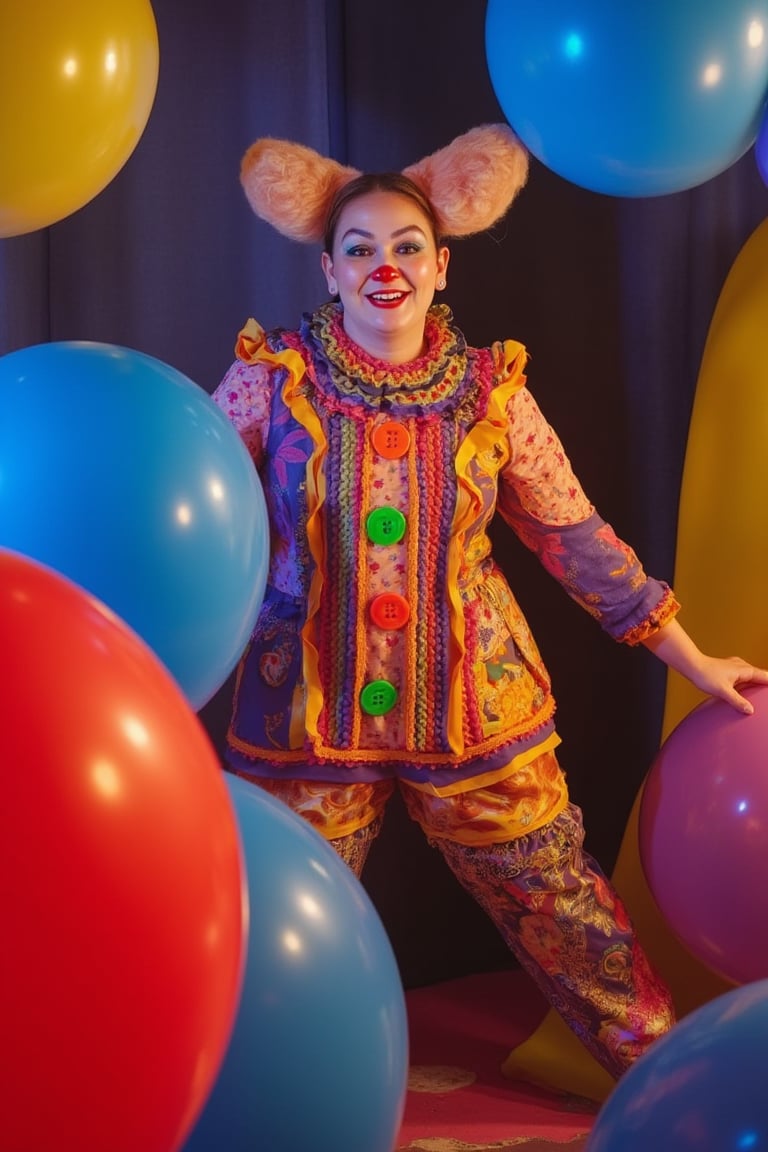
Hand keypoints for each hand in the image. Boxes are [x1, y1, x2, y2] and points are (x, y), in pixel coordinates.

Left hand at [642, 619, 767, 714]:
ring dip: (757, 682)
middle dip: (766, 683)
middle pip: (760, 675)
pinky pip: (743, 675)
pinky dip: (748, 682)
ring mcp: (735, 666)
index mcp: (744, 670)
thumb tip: (750, 710)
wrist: (692, 666)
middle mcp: (741, 666)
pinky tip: (745, 688)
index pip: (765, 676)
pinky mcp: (728, 669)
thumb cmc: (705, 676)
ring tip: (762, 691)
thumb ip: (737, 701)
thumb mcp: (723, 691)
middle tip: (767, 694)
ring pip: (751, 675)